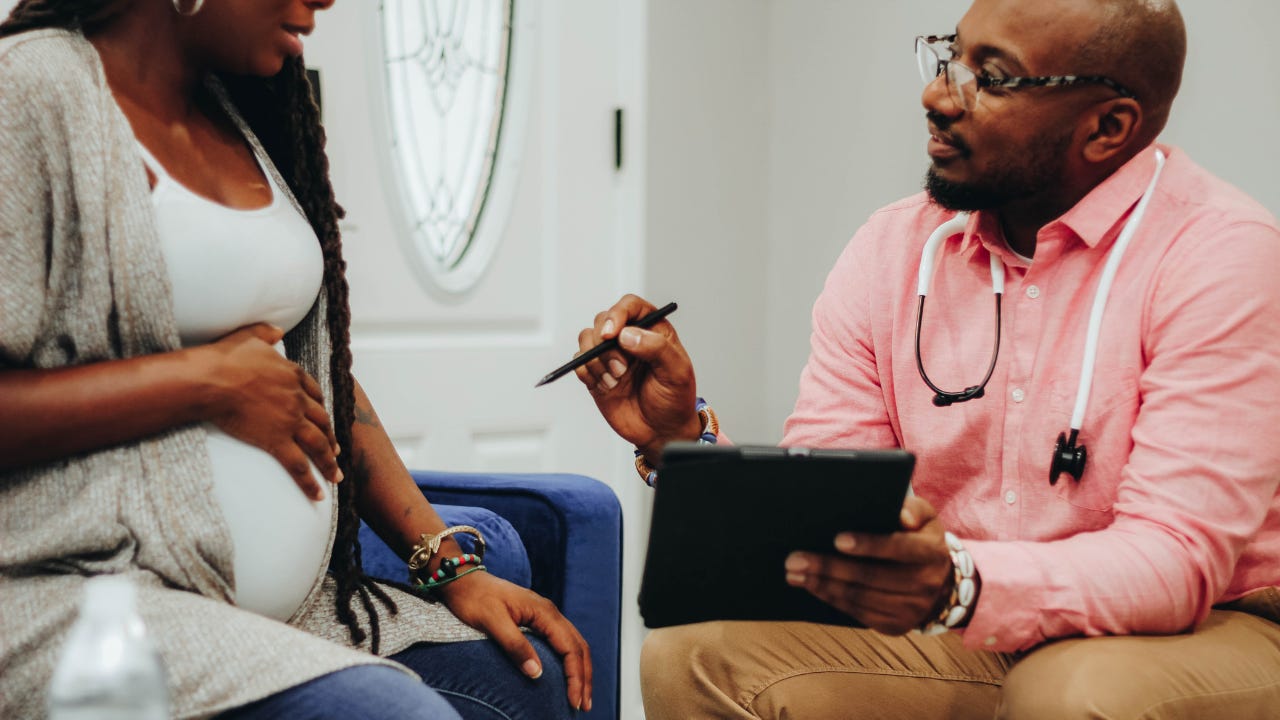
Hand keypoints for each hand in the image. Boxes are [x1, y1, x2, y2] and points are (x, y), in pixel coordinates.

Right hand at [196, 323, 340, 499]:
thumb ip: (266, 333)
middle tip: (337, 450)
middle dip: (331, 437)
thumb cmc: (225, 358)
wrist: (212, 380)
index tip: (325, 417)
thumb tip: (278, 329)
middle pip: (322, 421)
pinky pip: (299, 466)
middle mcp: (298, 400)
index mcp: (293, 376)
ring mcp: (290, 421)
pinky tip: (319, 495)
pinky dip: (310, 482)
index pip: (315, 394)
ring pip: (318, 445)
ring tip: (337, 476)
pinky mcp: (277, 441)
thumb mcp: (250, 337)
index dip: (321, 407)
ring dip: (330, 463)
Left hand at [438, 571, 592, 711]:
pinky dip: (570, 661)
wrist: (463, 580)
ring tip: (581, 696)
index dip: (575, 676)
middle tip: (584, 706)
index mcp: (544, 612)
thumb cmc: (474, 599)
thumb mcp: (492, 622)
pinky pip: (563, 642)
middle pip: (578, 647)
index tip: (574, 700)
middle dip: (584, 678)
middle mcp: (550, 612)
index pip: (570, 647)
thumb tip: (537, 673)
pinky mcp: (538, 620)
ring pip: (574, 644)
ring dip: (580, 670)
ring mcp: (545, 615)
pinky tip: (567, 675)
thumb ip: (515, 645)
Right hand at [574, 294, 702, 458]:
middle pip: (603, 321)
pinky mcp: (596, 373)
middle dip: (605, 344)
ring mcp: (610, 355)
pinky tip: (607, 387)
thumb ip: (656, 348)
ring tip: (615, 381)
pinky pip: (578, 362)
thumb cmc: (675, 399)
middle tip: (620, 369)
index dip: (618, 314)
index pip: (630, 306)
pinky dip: (587, 374)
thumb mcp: (676, 372)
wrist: (662, 431)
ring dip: (596, 361)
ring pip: (587, 339)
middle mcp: (629, 338)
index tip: (612, 334)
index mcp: (652, 330)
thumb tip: (626, 334)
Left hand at [784, 496, 955, 634]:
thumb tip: (901, 515)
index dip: (868, 544)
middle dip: (829, 567)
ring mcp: (910, 609)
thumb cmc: (920, 539)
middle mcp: (924, 584)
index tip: (837, 539)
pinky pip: (858, 614)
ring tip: (794, 573)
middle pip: (871, 577)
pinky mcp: (895, 626)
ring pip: (860, 598)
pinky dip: (831, 599)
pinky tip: (811, 587)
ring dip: (822, 585)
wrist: (941, 584)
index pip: (898, 548)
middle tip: (795, 559)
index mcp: (930, 553)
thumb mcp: (926, 518)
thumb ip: (914, 509)